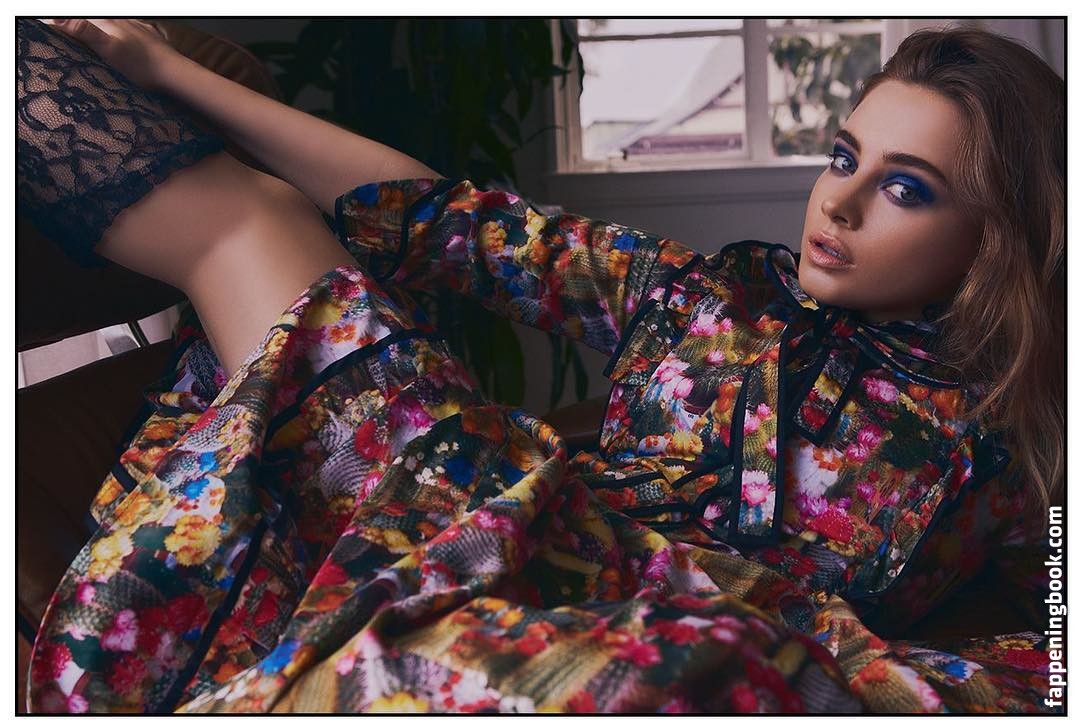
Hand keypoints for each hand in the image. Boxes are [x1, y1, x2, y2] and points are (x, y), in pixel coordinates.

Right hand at [39, 18, 184, 93]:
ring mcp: (139, 28)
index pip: (84, 19)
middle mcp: (123, 22)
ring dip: (109, 25)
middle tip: (76, 29)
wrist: (174, 72)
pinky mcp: (152, 37)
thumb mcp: (109, 48)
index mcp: (110, 25)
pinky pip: (138, 27)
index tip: (57, 25)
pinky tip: (131, 31)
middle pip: (101, 19)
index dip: (69, 23)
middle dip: (90, 24)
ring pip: (118, 22)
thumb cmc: (141, 65)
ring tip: (103, 30)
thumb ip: (85, 31)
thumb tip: (58, 19)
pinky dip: (130, 28)